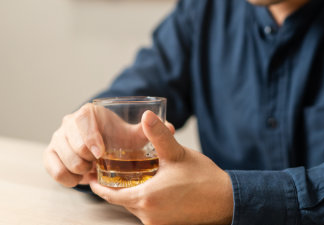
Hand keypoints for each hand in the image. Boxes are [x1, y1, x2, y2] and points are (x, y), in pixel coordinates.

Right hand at [44, 103, 174, 186]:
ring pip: (60, 155)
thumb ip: (150, 132)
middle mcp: (69, 122)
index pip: (83, 119)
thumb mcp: (134, 136)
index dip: (90, 137)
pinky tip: (81, 178)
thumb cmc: (119, 140)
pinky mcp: (51, 153)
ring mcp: (58, 137)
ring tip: (92, 170)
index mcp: (89, 113)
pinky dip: (67, 177)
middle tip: (99, 164)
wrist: (103, 145)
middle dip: (85, 157)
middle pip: (69, 139)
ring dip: (78, 168)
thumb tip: (170, 127)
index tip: (101, 153)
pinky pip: (52, 168)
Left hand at [89, 111, 233, 224]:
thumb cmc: (202, 177)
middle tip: (112, 172)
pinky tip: (152, 188)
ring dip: (131, 194)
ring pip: (135, 207)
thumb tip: (146, 116)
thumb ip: (158, 135)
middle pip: (122, 201)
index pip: (110, 195)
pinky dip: (144, 201)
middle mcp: (148, 215)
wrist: (226, 200)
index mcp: (146, 198)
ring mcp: (158, 223)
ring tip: (132, 177)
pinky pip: (147, 213)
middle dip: (116, 188)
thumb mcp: (177, 154)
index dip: (98, 186)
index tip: (91, 177)